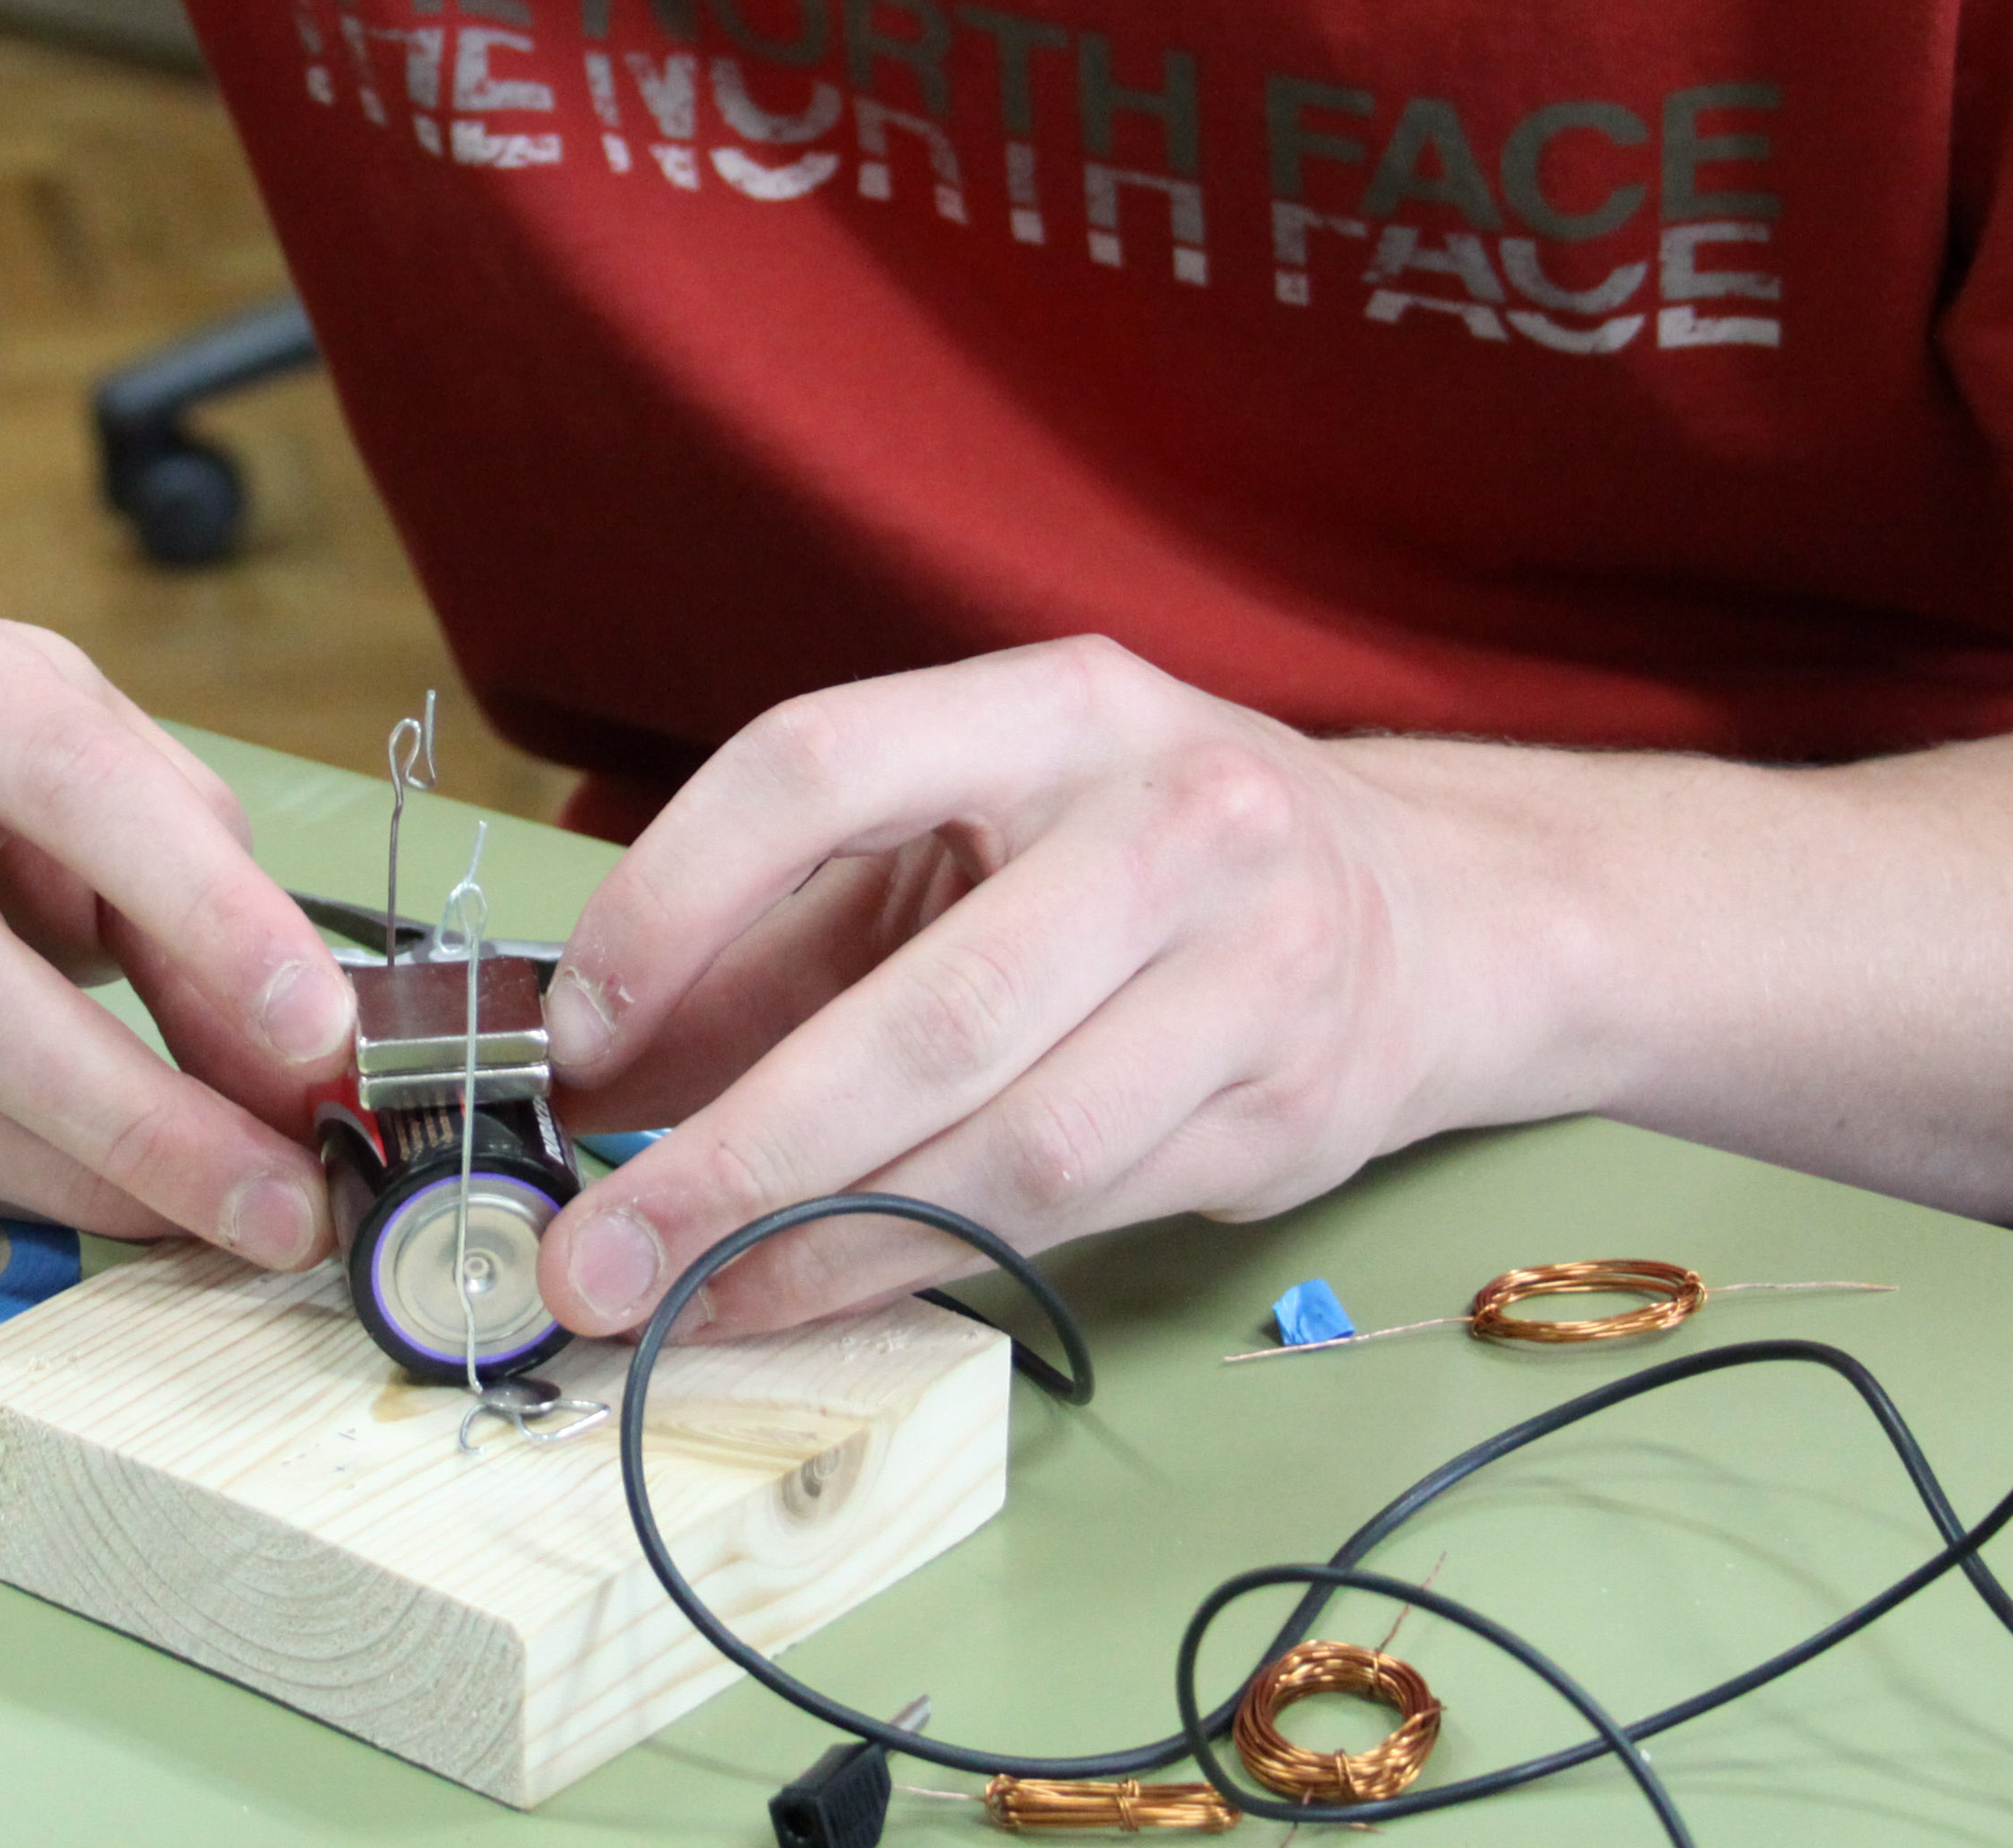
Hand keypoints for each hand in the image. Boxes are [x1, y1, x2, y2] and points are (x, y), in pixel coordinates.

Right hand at [0, 553, 358, 1268]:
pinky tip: (93, 1195)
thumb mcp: (97, 750)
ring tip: (208, 1219)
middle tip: (276, 1202)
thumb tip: (293, 1070)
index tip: (320, 1035)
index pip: (74, 786)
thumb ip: (197, 888)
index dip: (206, 916)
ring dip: (71, 1182)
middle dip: (135, 1119)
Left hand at [530, 638, 1552, 1341]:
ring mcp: (1250, 973)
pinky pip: (1065, 1218)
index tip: (577, 1034)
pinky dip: (913, 1268)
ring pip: (1006, 1148)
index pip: (818, 766)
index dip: (673, 902)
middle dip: (735, 1153)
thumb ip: (778, 935)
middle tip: (597, 1249)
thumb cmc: (1135, 857)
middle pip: (926, 1011)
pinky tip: (806, 1295)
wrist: (1435, 913)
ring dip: (820, 1246)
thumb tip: (588, 1078)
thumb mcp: (961, 828)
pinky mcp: (1283, 1114)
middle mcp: (1168, 820)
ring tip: (680, 1305)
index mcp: (1052, 707)